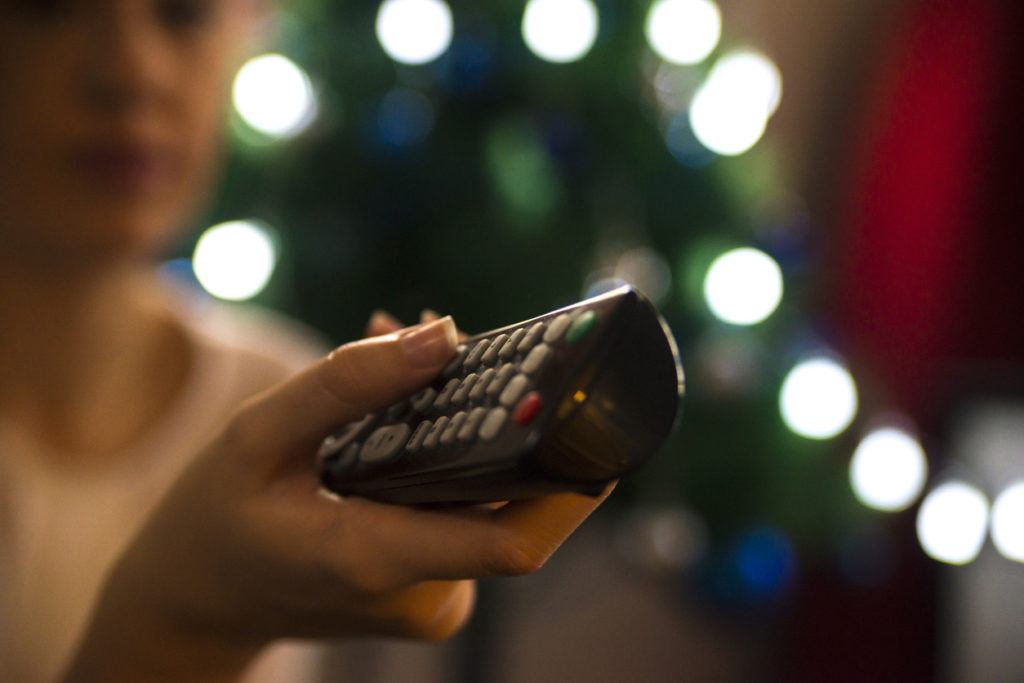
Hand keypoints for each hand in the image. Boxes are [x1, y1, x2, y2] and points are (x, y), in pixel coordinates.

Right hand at [64, 316, 609, 681]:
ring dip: (473, 436)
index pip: (513, 540)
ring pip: (490, 505)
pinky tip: (404, 421)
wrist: (199, 601)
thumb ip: (348, 384)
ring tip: (418, 370)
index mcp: (374, 558)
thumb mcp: (257, 437)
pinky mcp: (435, 596)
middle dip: (511, 423)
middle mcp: (422, 594)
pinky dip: (451, 465)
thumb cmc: (216, 517)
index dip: (570, 480)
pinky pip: (468, 519)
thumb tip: (443, 332)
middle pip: (512, 505)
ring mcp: (432, 603)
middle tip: (483, 351)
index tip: (595, 412)